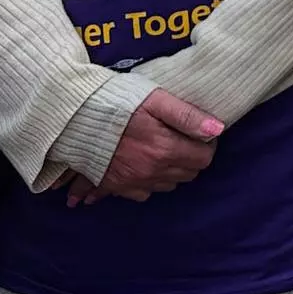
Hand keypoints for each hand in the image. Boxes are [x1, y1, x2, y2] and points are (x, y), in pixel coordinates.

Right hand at [74, 89, 222, 203]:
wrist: (75, 117)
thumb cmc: (118, 103)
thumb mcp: (156, 100)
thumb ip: (188, 116)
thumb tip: (218, 129)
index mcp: (165, 150)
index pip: (203, 159)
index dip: (206, 144)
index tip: (199, 133)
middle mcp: (151, 172)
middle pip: (187, 174)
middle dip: (191, 158)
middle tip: (181, 139)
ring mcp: (132, 182)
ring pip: (167, 185)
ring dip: (171, 171)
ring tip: (163, 150)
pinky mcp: (114, 186)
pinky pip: (141, 193)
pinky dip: (147, 183)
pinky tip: (143, 167)